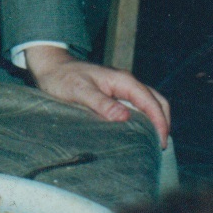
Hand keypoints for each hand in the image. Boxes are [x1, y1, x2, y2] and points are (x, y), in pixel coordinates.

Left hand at [25, 45, 171, 146]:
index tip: (161, 143)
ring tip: (152, 143)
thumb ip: (101, 103)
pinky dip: (143, 119)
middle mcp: (126, 83)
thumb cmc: (62, 78)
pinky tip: (138, 133)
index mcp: (123, 80)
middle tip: (159, 146)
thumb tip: (124, 117)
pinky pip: (137, 106)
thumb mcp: (79, 91)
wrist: (50, 67)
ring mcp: (121, 88)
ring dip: (154, 121)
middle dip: (163, 122)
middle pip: (157, 102)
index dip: (160, 123)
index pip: (151, 102)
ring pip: (148, 104)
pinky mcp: (115, 94)